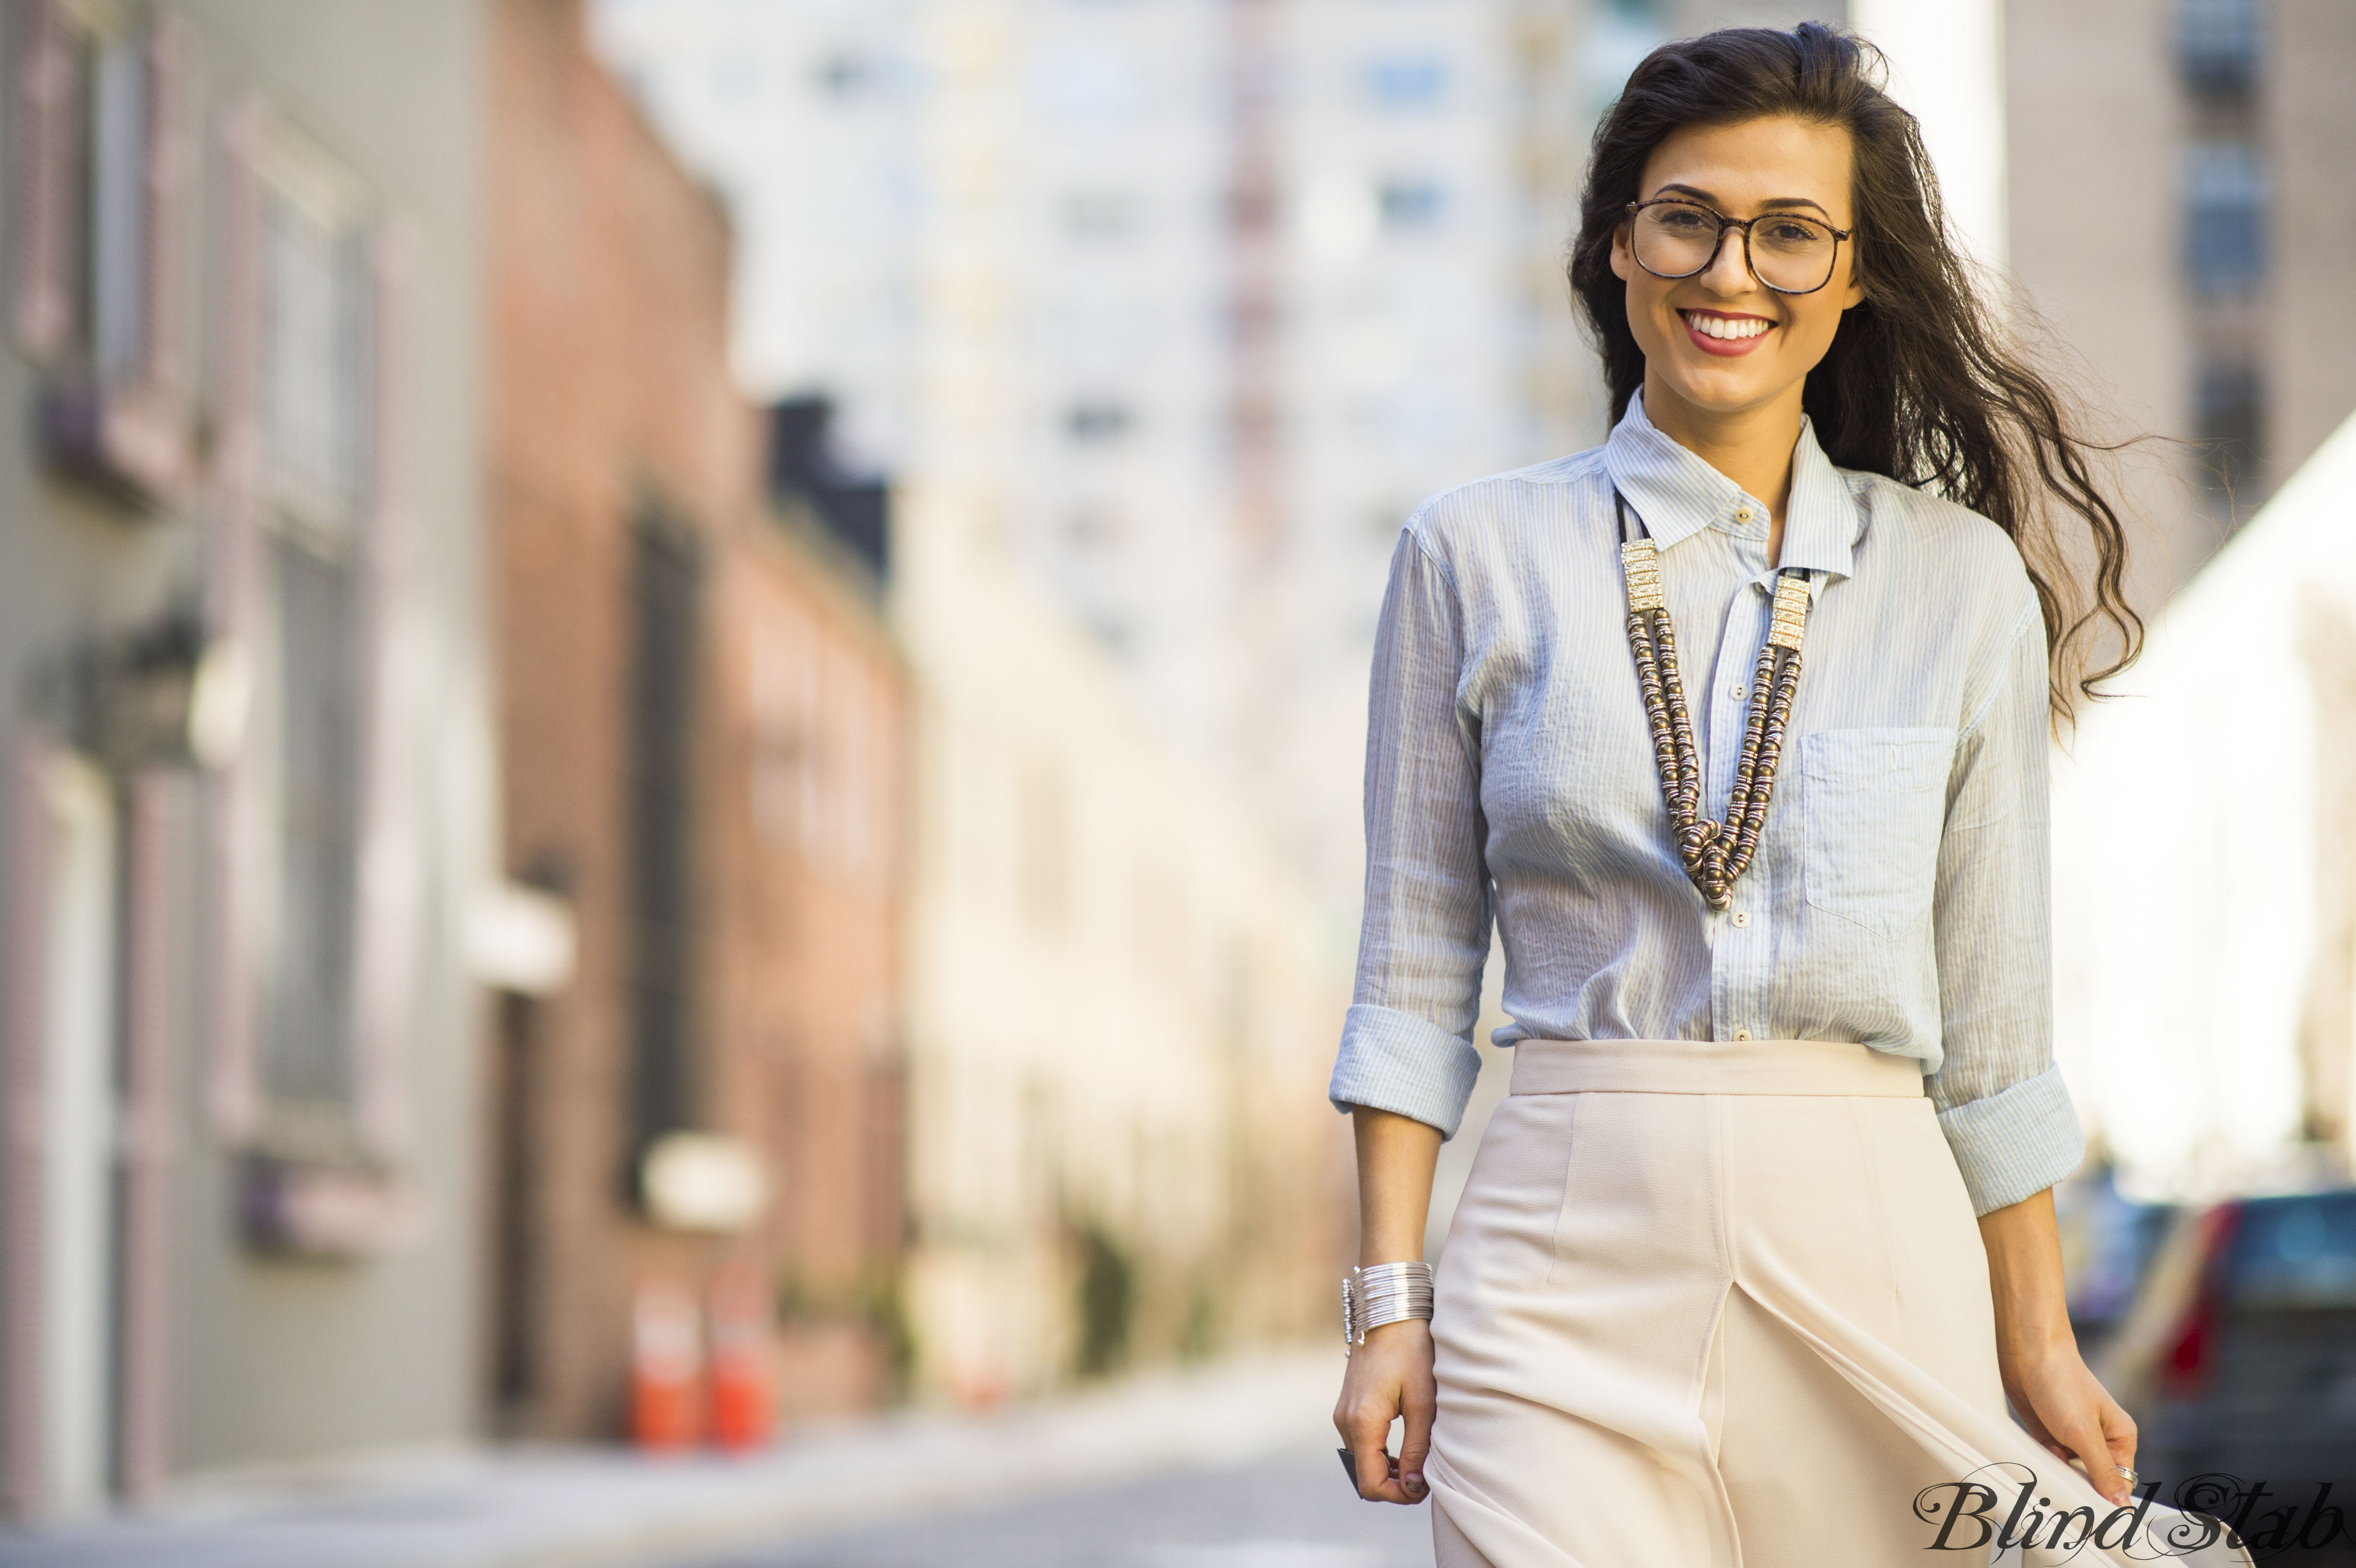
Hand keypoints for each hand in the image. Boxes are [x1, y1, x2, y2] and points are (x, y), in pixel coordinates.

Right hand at [1332, 1318, 1434, 1502]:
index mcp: (1362, 1423)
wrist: (1389, 1313)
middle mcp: (1345, 1422)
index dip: (1398, 1496)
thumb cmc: (1411, 1353)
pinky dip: (1380, 1454)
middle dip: (1394, 1485)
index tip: (1423, 1487)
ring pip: (1361, 1461)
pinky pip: (1360, 1444)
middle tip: (1425, 1476)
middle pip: (1364, 1476)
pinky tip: (1403, 1446)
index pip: (1370, 1484)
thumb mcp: (1423, 1403)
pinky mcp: (1347, 1407)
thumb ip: (1418, 1448)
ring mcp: (1342, 1414)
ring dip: (1388, 1470)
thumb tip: (1414, 1487)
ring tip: (1418, 1461)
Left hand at [1998, 1333, 2138, 1507]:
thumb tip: (2122, 1506)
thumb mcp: (2083, 1432)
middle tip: (2064, 1496)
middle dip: (2078, 1487)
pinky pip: (2048, 1458)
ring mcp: (2072, 1434)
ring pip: (2067, 1470)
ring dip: (2058, 1474)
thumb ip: (2101, 1470)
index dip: (2105, 1499)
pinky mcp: (2047, 1430)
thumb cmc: (2061, 1382)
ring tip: (2048, 1470)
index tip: (2090, 1515)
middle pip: (2093, 1479)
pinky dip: (2042, 1461)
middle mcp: (2099, 1438)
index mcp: (2120, 1437)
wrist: (2026, 1348)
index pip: (2119, 1482)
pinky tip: (2036, 1457)